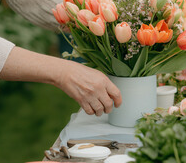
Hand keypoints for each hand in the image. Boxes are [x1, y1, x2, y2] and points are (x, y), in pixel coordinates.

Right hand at [0, 47, 121, 115]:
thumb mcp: (97, 74)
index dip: (119, 101)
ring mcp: (89, 95)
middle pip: (108, 104)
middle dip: (109, 109)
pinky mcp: (81, 101)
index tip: (118, 104)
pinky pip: (89, 111)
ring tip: (99, 110)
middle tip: (107, 109)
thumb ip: (105, 84)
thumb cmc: (81, 72)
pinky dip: (91, 112)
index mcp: (103, 81)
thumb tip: (111, 94)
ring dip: (100, 112)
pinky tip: (91, 109)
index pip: (116, 94)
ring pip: (99, 110)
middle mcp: (98, 89)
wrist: (66, 73)